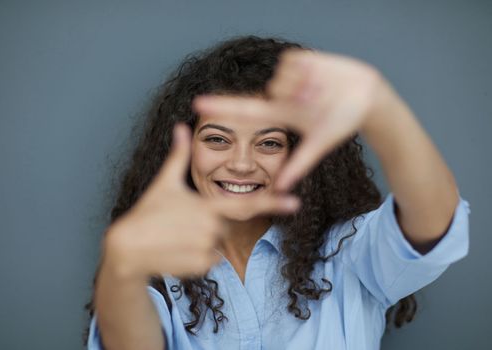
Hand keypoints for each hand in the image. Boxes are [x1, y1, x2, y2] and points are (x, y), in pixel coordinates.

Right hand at [104, 124, 299, 279]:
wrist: (127, 249)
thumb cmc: (146, 212)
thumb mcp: (164, 183)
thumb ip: (178, 156)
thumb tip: (181, 127)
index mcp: (207, 206)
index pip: (246, 204)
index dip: (272, 203)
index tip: (294, 202)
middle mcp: (212, 228)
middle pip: (224, 226)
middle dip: (207, 224)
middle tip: (180, 224)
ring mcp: (207, 249)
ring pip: (217, 244)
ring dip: (201, 241)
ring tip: (176, 237)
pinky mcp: (201, 267)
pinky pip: (210, 261)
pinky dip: (197, 257)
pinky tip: (177, 251)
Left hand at [193, 49, 388, 190]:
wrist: (366, 96)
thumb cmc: (343, 122)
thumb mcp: (320, 143)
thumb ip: (300, 163)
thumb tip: (282, 188)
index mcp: (281, 114)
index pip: (245, 109)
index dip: (222, 106)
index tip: (197, 104)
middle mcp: (281, 95)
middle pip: (268, 91)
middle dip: (289, 95)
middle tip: (312, 102)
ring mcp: (289, 76)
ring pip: (280, 78)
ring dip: (303, 87)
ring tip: (322, 92)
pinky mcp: (300, 59)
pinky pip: (291, 62)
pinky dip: (307, 71)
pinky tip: (321, 77)